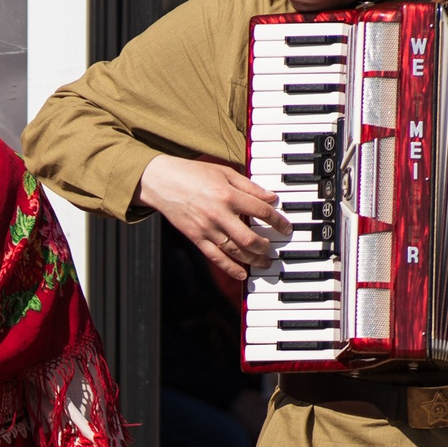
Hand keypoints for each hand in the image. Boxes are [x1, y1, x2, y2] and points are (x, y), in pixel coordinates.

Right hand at [136, 156, 290, 285]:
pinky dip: (231, 268)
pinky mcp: (196, 238)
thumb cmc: (193, 173)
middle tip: (274, 248)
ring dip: (254, 260)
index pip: (261, 211)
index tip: (286, 227)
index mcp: (228, 195)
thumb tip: (271, 198)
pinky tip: (242, 274)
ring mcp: (207, 229)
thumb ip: (249, 186)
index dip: (278, 221)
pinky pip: (216, 258)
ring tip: (265, 262)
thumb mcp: (224, 172)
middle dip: (266, 246)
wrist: (161, 181)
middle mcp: (219, 214)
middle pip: (250, 239)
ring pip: (236, 252)